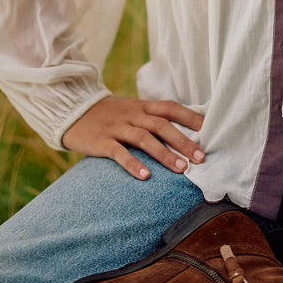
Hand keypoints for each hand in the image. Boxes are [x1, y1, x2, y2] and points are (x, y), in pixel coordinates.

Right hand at [62, 95, 204, 180]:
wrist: (72, 110)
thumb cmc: (108, 114)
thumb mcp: (131, 110)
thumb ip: (151, 118)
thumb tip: (181, 133)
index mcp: (142, 106)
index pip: (170, 108)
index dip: (190, 117)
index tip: (209, 129)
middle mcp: (132, 115)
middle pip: (162, 125)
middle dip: (183, 142)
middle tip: (201, 158)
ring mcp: (117, 127)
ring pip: (144, 139)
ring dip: (164, 154)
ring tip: (181, 169)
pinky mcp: (101, 141)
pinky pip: (119, 152)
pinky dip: (133, 164)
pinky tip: (145, 176)